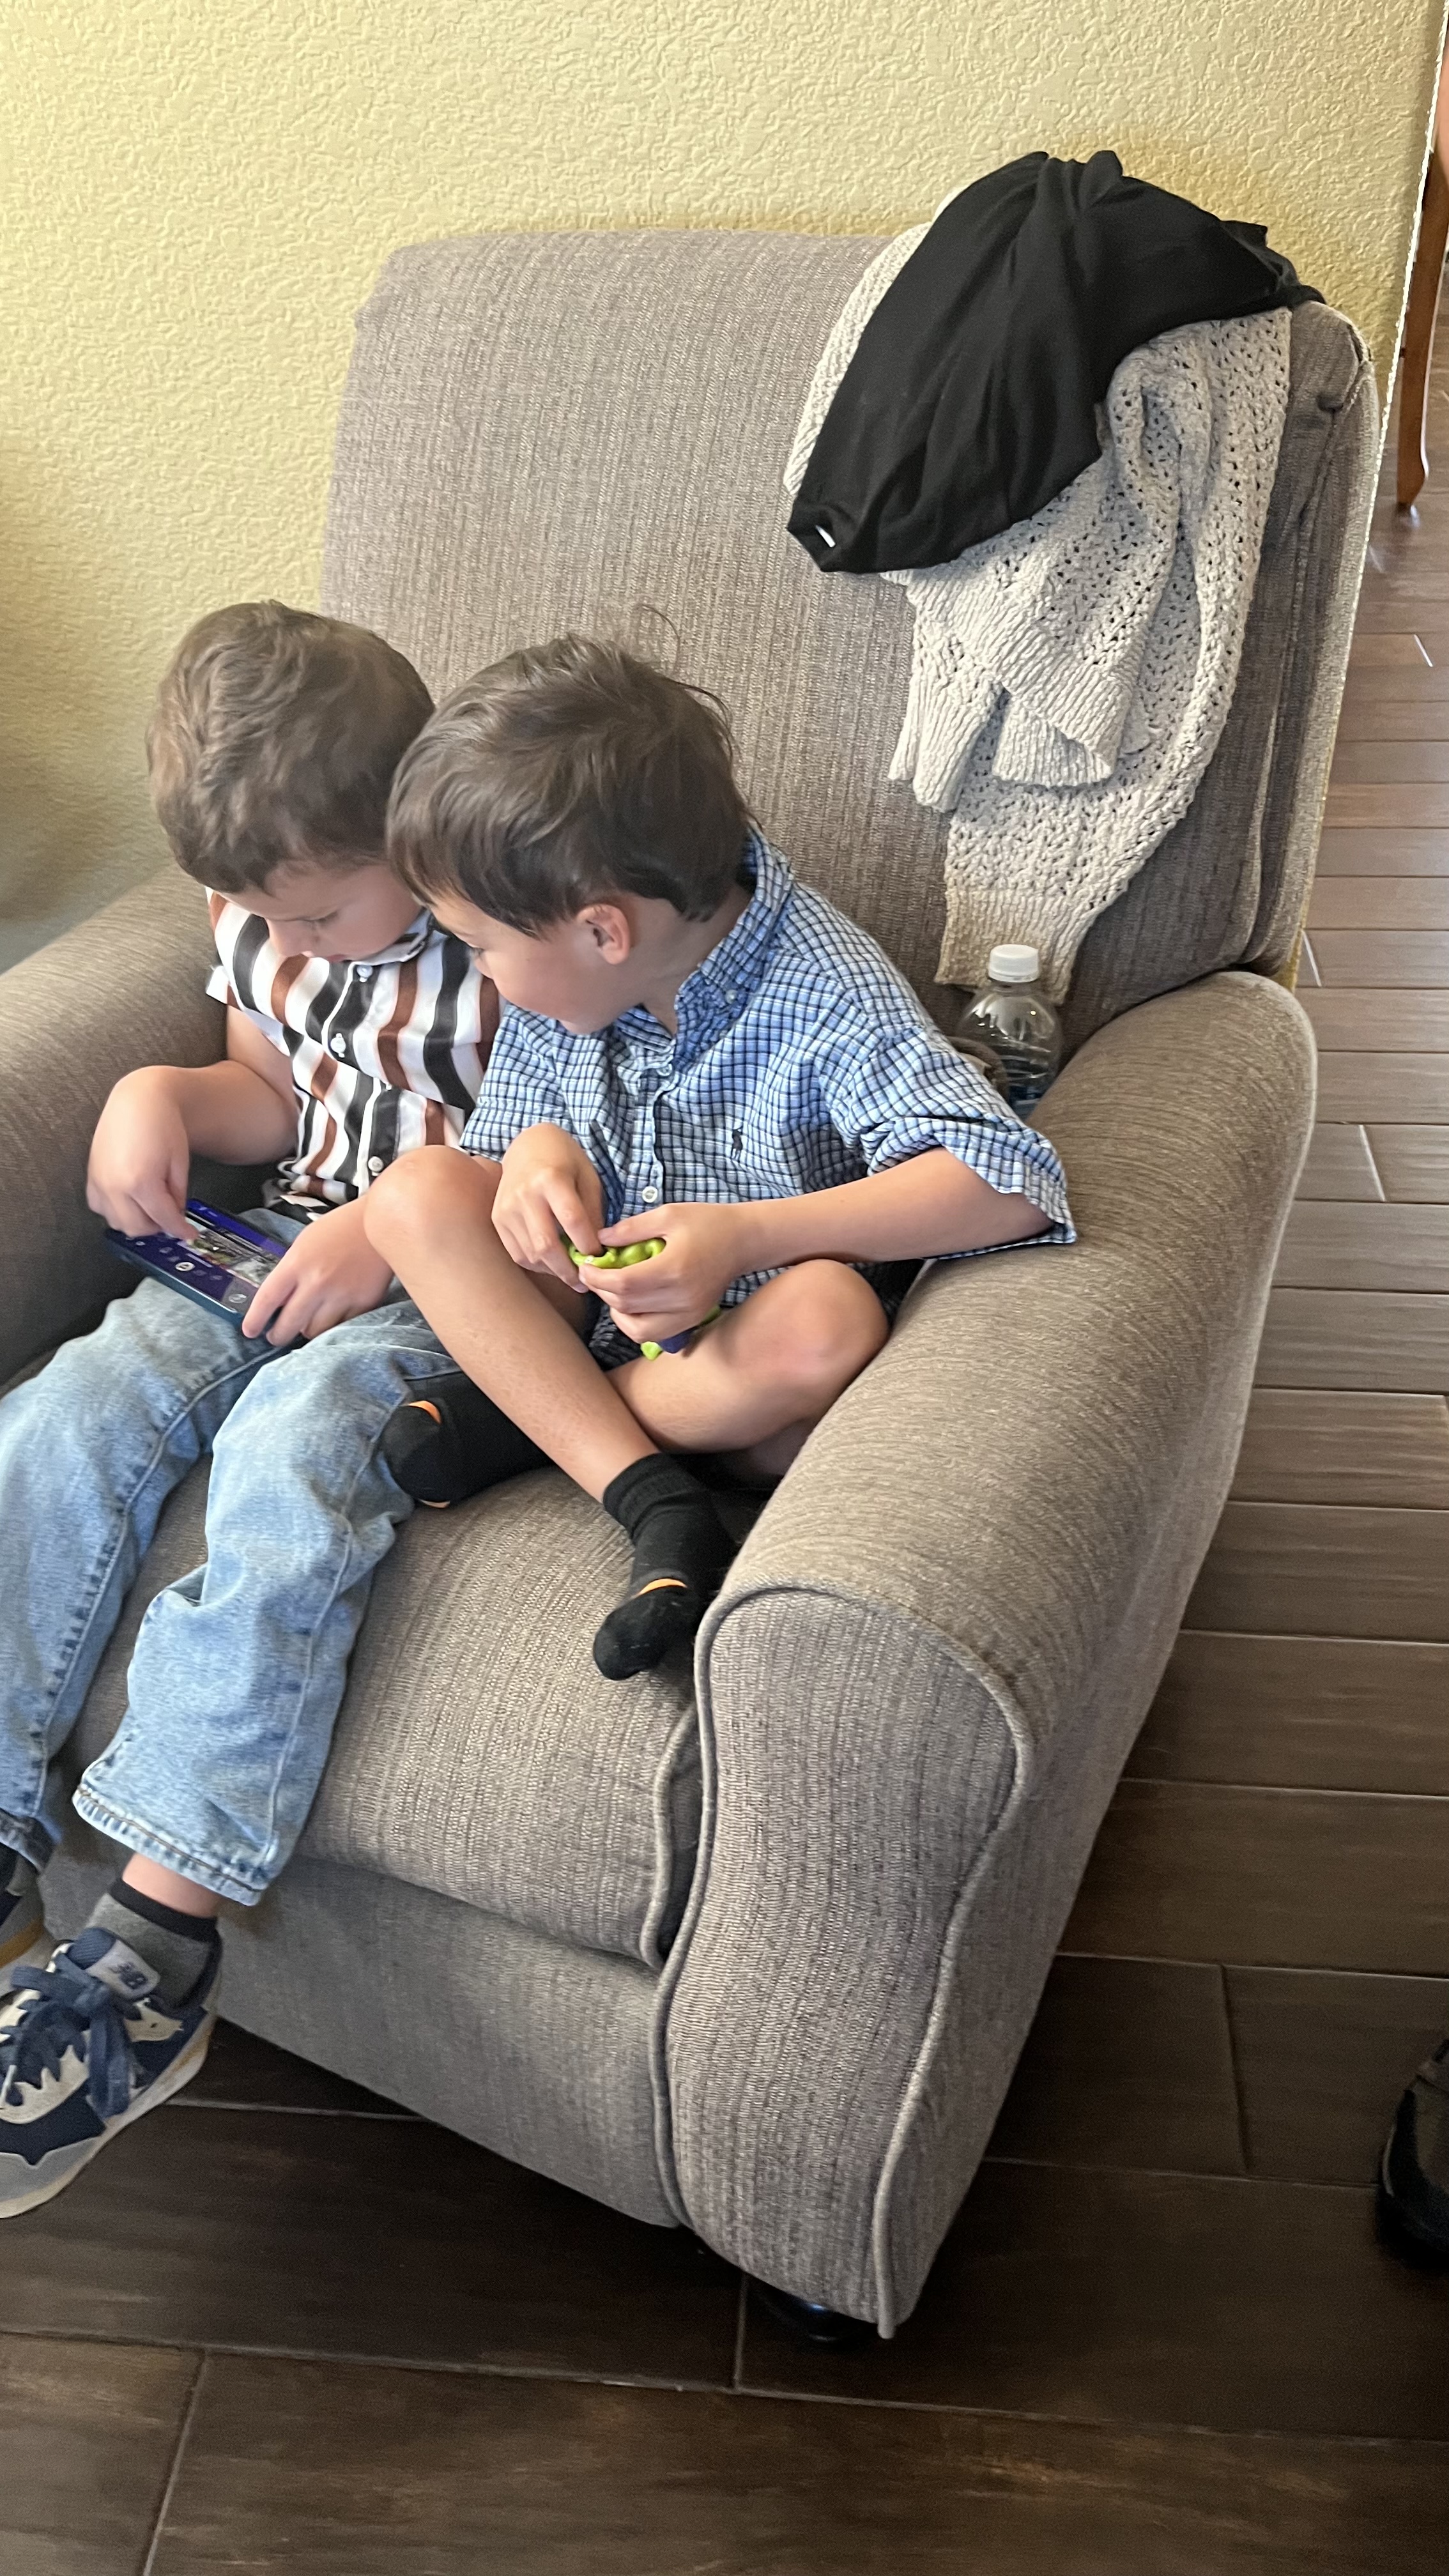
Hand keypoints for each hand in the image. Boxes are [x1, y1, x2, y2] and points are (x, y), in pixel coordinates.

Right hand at [87, 1068, 193, 1239]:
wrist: (139, 1099)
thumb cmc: (162, 1124)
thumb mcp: (180, 1163)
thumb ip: (177, 1195)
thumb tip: (175, 1216)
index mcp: (141, 1182)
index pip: (163, 1220)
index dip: (179, 1230)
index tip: (188, 1234)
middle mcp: (115, 1185)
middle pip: (137, 1228)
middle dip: (157, 1227)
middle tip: (170, 1219)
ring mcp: (100, 1181)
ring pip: (116, 1222)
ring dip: (136, 1221)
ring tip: (152, 1207)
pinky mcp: (91, 1175)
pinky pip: (100, 1207)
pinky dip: (116, 1210)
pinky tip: (131, 1198)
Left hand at [240, 1199, 395, 1343]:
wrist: (382, 1222)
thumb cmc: (341, 1229)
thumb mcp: (305, 1243)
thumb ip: (291, 1272)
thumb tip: (278, 1303)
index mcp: (297, 1263)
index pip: (267, 1300)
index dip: (254, 1320)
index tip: (250, 1330)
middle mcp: (317, 1282)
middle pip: (288, 1325)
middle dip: (278, 1335)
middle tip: (276, 1336)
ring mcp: (341, 1294)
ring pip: (314, 1332)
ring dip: (308, 1330)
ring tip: (308, 1322)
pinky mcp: (364, 1302)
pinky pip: (341, 1327)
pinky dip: (334, 1325)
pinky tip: (332, 1315)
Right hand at [491, 1124, 604, 1289]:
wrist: (528, 1147)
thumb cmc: (565, 1161)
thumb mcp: (588, 1177)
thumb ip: (593, 1212)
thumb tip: (597, 1252)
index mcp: (550, 1179)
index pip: (572, 1220)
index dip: (588, 1244)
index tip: (600, 1257)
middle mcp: (524, 1195)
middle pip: (546, 1244)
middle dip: (569, 1270)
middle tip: (586, 1282)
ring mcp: (507, 1208)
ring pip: (531, 1254)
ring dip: (554, 1271)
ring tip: (572, 1276)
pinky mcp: (498, 1219)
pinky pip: (517, 1254)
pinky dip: (537, 1265)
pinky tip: (552, 1265)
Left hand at [585, 1203, 753, 1345]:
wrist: (744, 1241)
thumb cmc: (707, 1222)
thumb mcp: (668, 1214)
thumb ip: (631, 1229)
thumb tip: (599, 1241)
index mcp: (674, 1268)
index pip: (623, 1285)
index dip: (596, 1278)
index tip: (586, 1266)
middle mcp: (682, 1298)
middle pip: (626, 1306)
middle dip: (602, 1291)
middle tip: (594, 1274)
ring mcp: (688, 1313)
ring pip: (637, 1329)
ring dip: (616, 1312)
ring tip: (613, 1291)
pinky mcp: (692, 1320)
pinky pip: (654, 1334)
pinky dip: (635, 1323)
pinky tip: (632, 1303)